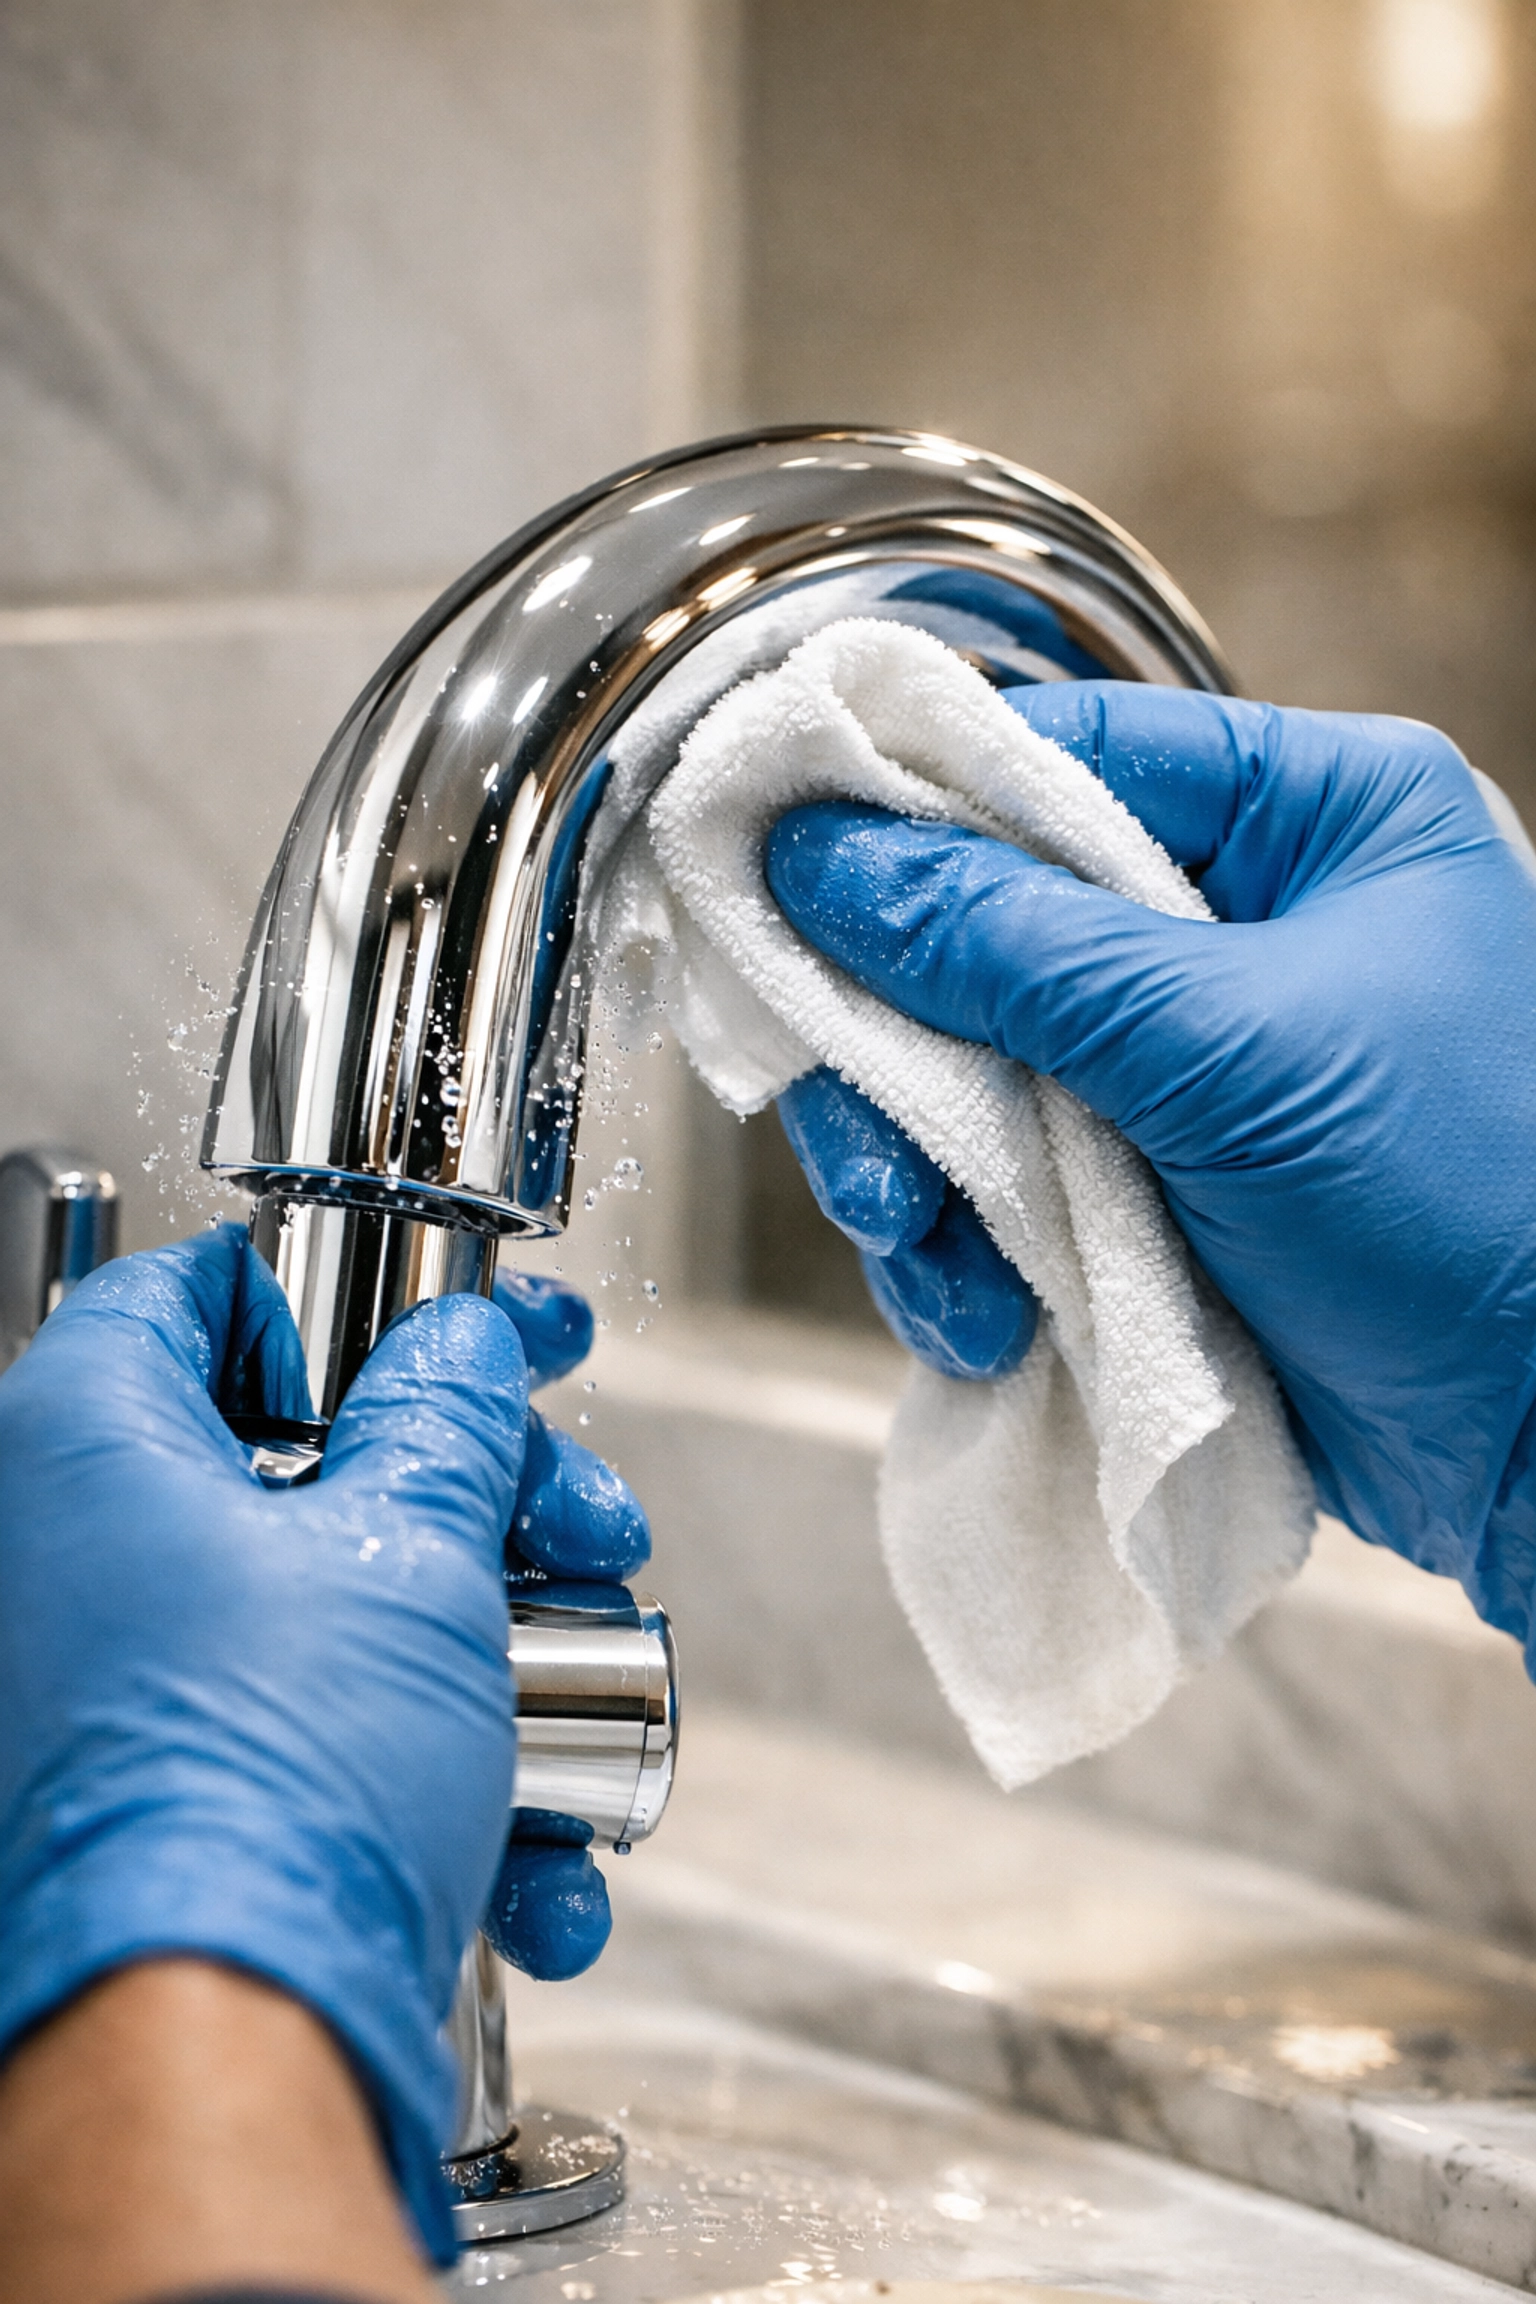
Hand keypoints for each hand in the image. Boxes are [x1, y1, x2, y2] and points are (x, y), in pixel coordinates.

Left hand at [0, 1226, 645, 2261]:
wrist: (223, 2055)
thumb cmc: (268, 1789)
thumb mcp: (410, 1551)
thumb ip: (444, 1421)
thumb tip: (462, 1360)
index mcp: (87, 1447)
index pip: (198, 1296)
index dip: (349, 1298)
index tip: (460, 1329)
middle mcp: (77, 1563)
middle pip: (307, 1464)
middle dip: (483, 1501)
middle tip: (580, 1521)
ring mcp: (130, 1693)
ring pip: (342, 1616)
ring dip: (495, 1659)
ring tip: (586, 1706)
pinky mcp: (188, 1805)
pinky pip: (332, 1746)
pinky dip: (444, 1785)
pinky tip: (537, 1852)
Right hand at [765, 683, 1535, 1649]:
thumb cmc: (1465, 1205)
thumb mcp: (1225, 1051)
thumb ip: (1011, 947)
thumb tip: (823, 853)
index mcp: (1306, 814)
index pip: (1062, 757)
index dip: (908, 808)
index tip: (780, 866)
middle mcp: (1238, 920)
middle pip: (983, 928)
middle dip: (902, 1054)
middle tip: (863, 1147)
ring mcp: (1187, 1063)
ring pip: (971, 1072)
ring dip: (923, 1177)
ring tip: (928, 1262)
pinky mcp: (1156, 1188)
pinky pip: (1004, 1184)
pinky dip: (969, 1254)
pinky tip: (985, 1322)